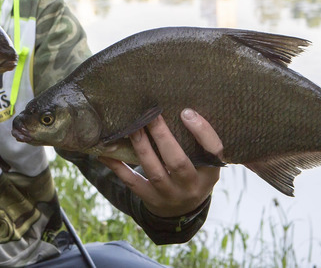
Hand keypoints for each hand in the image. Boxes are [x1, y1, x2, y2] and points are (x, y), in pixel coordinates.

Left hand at [100, 108, 222, 217]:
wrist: (182, 213)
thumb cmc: (192, 175)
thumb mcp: (203, 164)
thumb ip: (195, 142)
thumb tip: (177, 107)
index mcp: (210, 173)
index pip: (214, 150)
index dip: (202, 131)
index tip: (186, 111)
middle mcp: (192, 186)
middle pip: (178, 162)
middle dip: (162, 136)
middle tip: (151, 114)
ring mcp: (170, 196)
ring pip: (154, 171)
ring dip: (141, 147)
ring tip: (132, 127)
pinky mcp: (151, 200)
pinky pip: (132, 182)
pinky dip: (118, 167)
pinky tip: (106, 153)